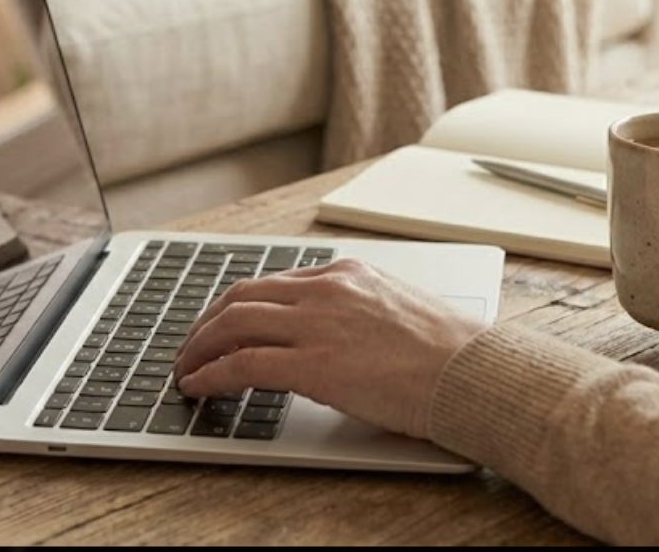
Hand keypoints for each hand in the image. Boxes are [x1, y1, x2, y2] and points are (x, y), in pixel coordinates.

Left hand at [173, 256, 487, 438]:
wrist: (472, 372)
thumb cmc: (447, 350)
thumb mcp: (395, 309)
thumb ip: (355, 311)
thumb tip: (330, 335)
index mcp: (346, 273)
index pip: (273, 282)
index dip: (239, 305)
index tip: (224, 322)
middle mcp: (326, 289)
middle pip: (243, 295)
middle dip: (208, 321)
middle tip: (192, 344)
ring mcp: (318, 323)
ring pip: (234, 323)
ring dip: (200, 346)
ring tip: (186, 367)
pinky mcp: (314, 364)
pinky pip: (244, 363)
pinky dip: (212, 373)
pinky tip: (199, 386)